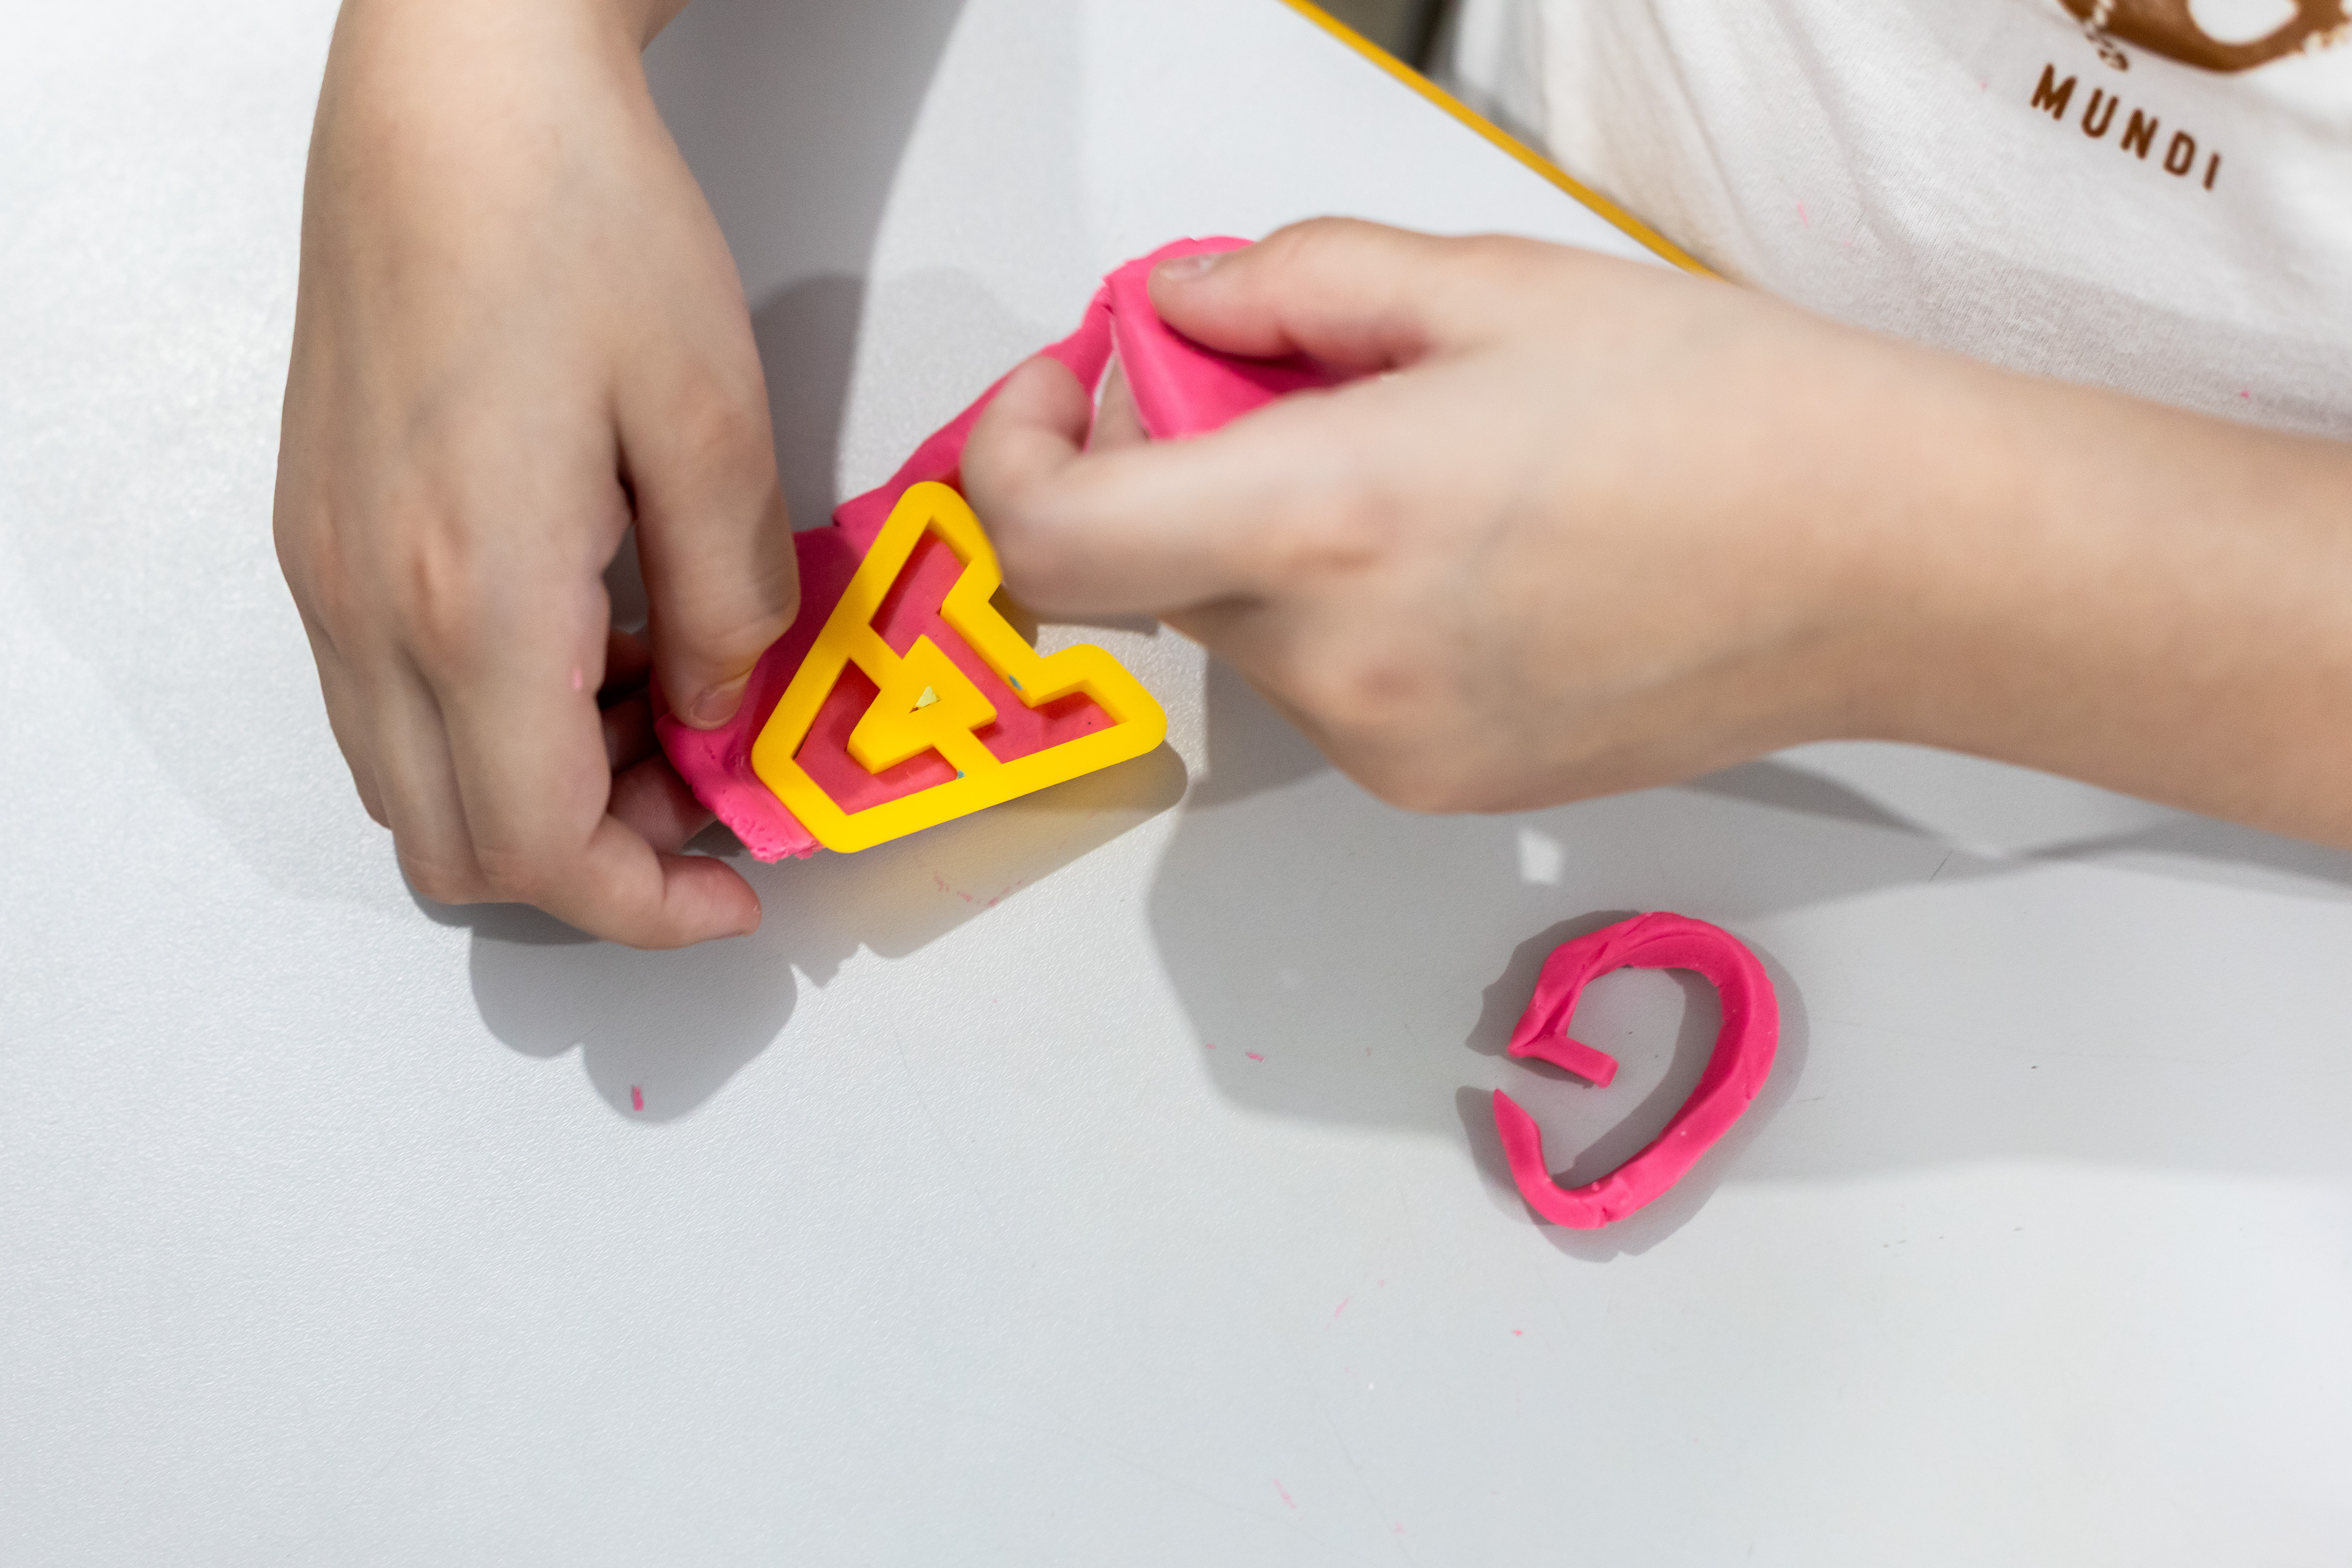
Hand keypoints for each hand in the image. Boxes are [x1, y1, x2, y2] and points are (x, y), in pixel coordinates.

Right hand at [274, 0, 792, 946]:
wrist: (453, 98)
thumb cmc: (577, 226)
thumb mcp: (716, 423)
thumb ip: (732, 602)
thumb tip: (723, 706)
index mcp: (476, 599)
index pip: (541, 849)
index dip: (644, 907)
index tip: (731, 895)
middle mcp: (370, 609)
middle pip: (460, 847)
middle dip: (593, 862)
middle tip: (702, 796)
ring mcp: (327, 575)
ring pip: (415, 782)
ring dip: (537, 793)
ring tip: (657, 709)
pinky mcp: (320, 534)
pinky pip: (389, 698)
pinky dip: (487, 722)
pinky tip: (582, 642)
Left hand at [964, 219, 2351, 847]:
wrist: (1890, 563)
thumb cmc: (1718, 407)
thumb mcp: (1489, 283)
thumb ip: (1291, 288)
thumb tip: (1171, 313)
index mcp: (1327, 522)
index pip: (1053, 541)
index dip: (1013, 458)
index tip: (1069, 388)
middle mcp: (1335, 667)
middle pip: (1155, 574)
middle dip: (1179, 471)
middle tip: (1297, 383)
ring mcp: (1388, 749)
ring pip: (1246, 634)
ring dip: (1274, 544)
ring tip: (1429, 471)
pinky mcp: (1442, 790)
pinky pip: (1329, 691)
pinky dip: (1344, 614)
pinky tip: (1475, 556)